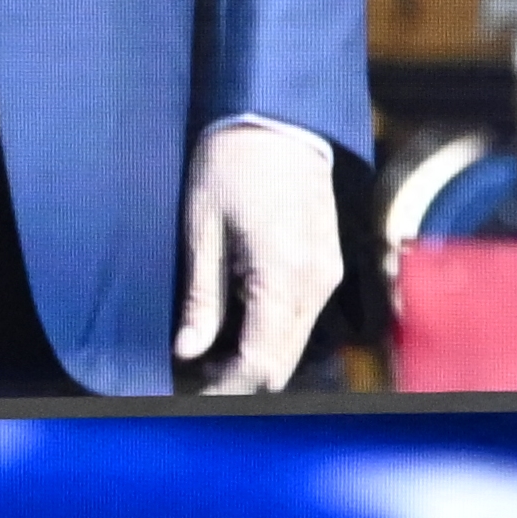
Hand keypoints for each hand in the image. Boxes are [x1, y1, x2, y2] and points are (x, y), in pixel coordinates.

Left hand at [176, 115, 347, 394]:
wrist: (277, 116)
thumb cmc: (231, 164)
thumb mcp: (200, 230)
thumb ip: (200, 297)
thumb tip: (188, 352)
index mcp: (283, 273)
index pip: (261, 361)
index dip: (225, 390)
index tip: (189, 401)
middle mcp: (316, 279)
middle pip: (283, 361)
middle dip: (238, 381)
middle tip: (189, 386)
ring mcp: (328, 271)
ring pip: (294, 343)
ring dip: (254, 360)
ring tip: (205, 360)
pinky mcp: (327, 261)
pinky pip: (302, 317)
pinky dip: (270, 335)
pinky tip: (234, 330)